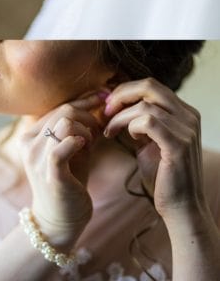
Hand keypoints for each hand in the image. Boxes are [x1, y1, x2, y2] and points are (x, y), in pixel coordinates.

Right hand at [18, 93, 105, 248]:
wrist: (59, 221)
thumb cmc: (69, 184)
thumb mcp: (74, 151)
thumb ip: (81, 130)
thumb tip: (101, 104)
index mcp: (31, 134)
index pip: (56, 106)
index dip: (82, 100)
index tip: (103, 95)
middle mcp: (29, 142)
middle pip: (62, 111)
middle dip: (88, 114)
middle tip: (101, 126)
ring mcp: (36, 158)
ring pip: (64, 123)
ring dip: (85, 129)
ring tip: (92, 142)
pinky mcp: (49, 173)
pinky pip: (60, 148)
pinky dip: (76, 142)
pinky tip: (85, 146)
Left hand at [104, 79, 208, 226]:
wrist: (180, 208)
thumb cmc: (162, 175)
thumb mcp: (150, 140)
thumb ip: (140, 119)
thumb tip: (116, 101)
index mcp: (184, 112)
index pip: (151, 86)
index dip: (125, 91)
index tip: (108, 105)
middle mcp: (189, 117)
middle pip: (149, 86)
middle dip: (121, 95)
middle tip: (105, 110)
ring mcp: (187, 130)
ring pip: (144, 105)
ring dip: (120, 116)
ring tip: (110, 130)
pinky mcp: (179, 145)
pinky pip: (149, 121)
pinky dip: (130, 125)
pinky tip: (127, 137)